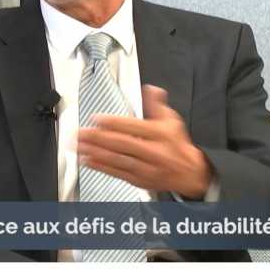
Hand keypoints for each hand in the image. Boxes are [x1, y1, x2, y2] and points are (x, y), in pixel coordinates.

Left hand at [77, 84, 213, 198]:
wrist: (191, 173)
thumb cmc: (177, 145)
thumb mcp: (171, 121)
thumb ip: (157, 105)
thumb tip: (151, 89)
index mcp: (160, 135)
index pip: (134, 127)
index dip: (114, 122)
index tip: (96, 118)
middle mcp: (153, 152)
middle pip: (122, 143)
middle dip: (98, 138)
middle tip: (81, 133)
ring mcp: (146, 167)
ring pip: (118, 159)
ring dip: (95, 152)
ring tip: (79, 146)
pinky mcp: (140, 180)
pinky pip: (118, 173)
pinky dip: (101, 167)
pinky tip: (88, 161)